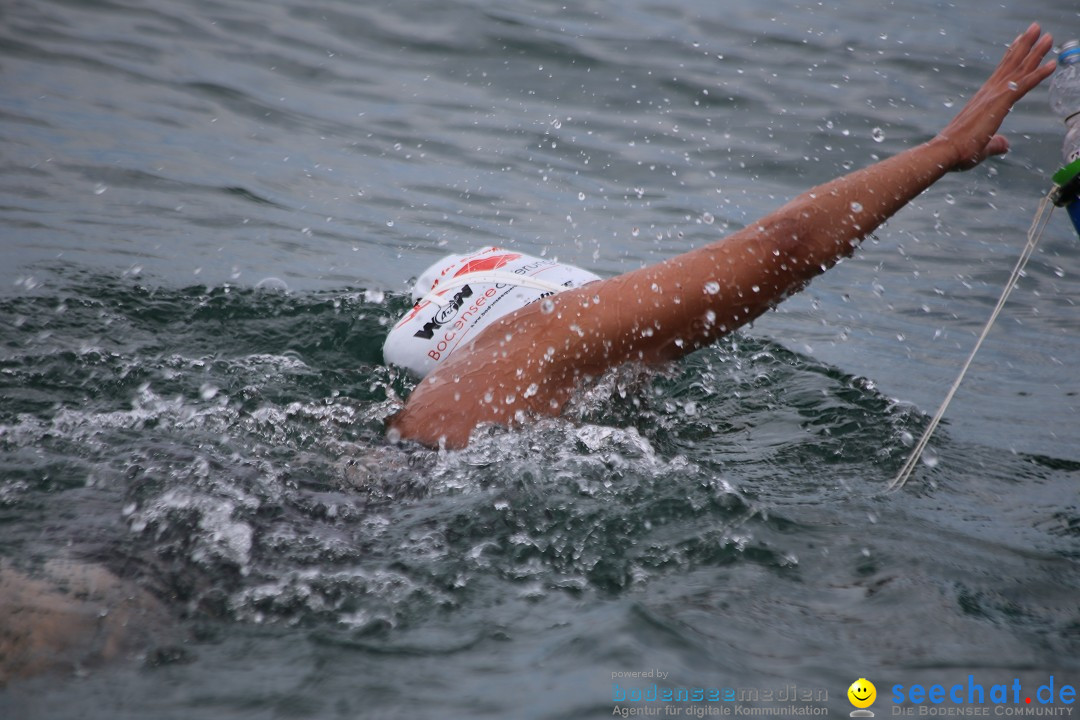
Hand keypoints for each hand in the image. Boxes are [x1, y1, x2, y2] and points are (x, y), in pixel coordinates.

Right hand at [937, 23, 1055, 171]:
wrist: (944, 152)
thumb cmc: (957, 152)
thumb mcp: (981, 147)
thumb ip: (995, 144)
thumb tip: (1005, 145)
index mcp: (982, 101)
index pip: (1001, 75)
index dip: (1012, 58)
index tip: (1019, 43)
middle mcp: (988, 93)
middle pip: (1011, 65)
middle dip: (1025, 46)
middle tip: (1036, 28)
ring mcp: (994, 96)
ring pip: (1019, 69)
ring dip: (1035, 51)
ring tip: (1048, 36)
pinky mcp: (999, 102)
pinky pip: (1024, 84)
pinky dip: (1039, 73)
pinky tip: (1052, 64)